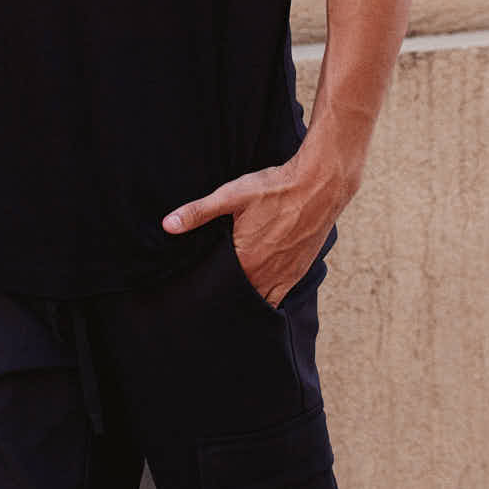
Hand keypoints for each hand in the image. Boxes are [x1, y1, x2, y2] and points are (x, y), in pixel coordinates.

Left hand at [162, 149, 348, 306]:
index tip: (194, 289)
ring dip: (244, 301)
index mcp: (245, 258)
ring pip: (257, 301)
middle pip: (236, 296)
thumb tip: (168, 225)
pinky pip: (278, 299)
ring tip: (228, 299)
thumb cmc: (275, 188)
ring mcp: (282, 276)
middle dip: (223, 296)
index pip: (217, 284)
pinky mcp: (297, 273)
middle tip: (208, 297)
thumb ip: (198, 212)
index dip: (206, 287)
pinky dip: (265, 302)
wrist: (320, 186)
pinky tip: (254, 297)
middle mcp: (264, 273)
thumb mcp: (232, 195)